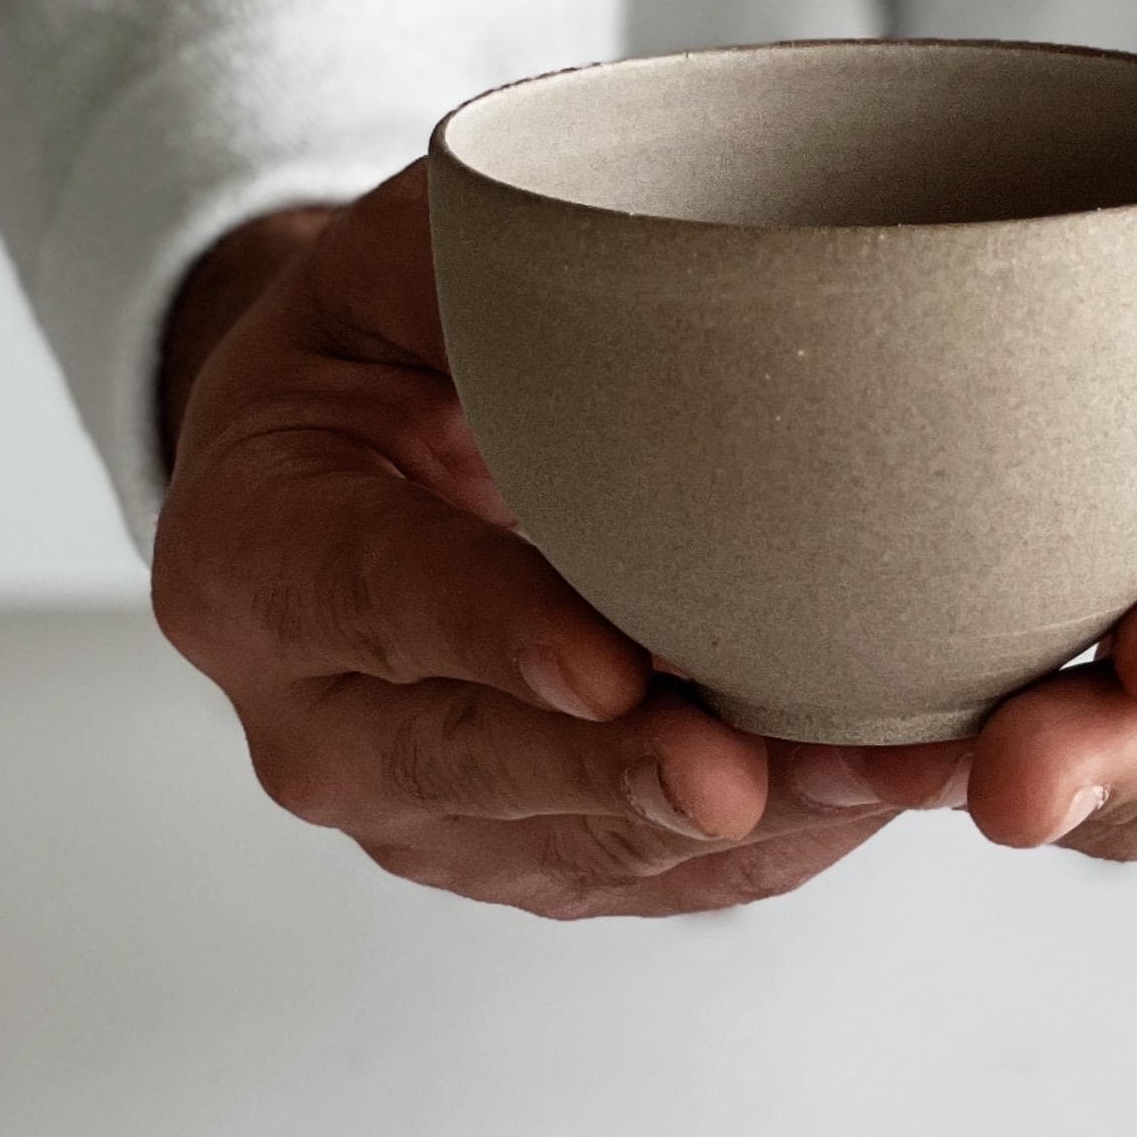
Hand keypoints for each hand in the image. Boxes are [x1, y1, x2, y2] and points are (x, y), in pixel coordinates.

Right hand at [150, 165, 968, 919]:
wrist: (358, 457)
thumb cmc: (384, 341)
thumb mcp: (393, 263)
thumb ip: (475, 275)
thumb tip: (632, 263)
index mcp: (256, 554)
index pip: (376, 594)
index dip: (492, 634)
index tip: (605, 667)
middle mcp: (318, 716)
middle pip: (477, 764)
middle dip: (622, 777)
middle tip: (737, 775)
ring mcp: (422, 808)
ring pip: (584, 841)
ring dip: (744, 822)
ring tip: (876, 778)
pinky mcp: (525, 853)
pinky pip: (655, 874)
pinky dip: (780, 839)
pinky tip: (880, 788)